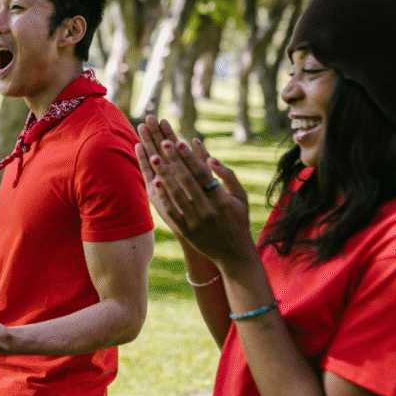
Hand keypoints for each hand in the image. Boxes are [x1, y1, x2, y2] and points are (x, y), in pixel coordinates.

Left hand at [135, 116, 254, 267]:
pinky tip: (155, 182)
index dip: (190, 158)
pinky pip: (172, 212)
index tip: (179, 142)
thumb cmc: (238, 220)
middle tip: (163, 143)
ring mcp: (195, 221)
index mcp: (222, 200)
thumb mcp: (241, 197)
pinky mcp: (185, 231)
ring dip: (165, 175)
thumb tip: (211, 159)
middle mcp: (208, 210)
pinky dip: (163, 197)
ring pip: (177, 195)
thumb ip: (228, 176)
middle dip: (174, 161)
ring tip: (154, 157)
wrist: (233, 253)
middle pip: (187, 181)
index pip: (203, 174)